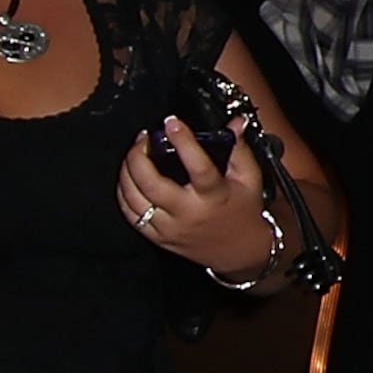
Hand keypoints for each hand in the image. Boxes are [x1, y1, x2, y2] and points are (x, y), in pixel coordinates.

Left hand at [116, 115, 280, 280]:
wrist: (240, 250)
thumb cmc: (244, 210)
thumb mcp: (249, 178)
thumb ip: (239, 149)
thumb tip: (235, 123)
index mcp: (214, 196)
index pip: (198, 167)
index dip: (183, 142)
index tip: (172, 122)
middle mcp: (188, 213)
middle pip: (152, 184)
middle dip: (139, 156)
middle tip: (143, 138)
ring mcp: (170, 227)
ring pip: (134, 198)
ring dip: (127, 172)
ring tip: (134, 154)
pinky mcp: (158, 237)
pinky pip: (130, 214)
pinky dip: (123, 193)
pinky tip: (128, 178)